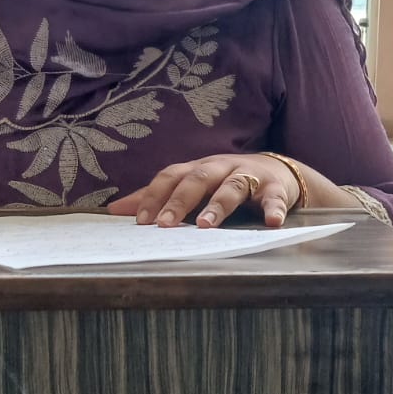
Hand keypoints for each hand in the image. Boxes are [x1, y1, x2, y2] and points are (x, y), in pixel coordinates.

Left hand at [108, 153, 301, 228]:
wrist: (279, 171)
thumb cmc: (227, 181)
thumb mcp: (193, 186)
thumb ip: (157, 197)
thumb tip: (113, 210)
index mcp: (198, 169)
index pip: (171, 176)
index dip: (154, 196)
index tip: (139, 220)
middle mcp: (221, 168)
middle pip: (198, 178)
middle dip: (180, 201)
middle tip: (164, 225)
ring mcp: (249, 176)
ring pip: (232, 187)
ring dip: (218, 205)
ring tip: (205, 225)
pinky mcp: (275, 188)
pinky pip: (275, 198)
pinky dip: (274, 209)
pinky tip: (272, 222)